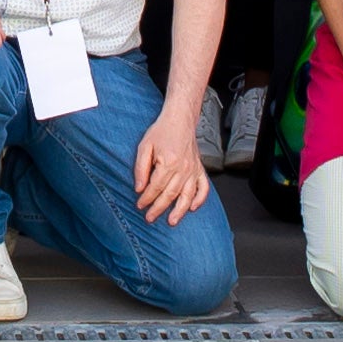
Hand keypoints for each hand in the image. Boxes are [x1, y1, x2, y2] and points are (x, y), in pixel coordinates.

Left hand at [132, 101, 212, 222]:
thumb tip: (139, 188)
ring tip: (172, 221)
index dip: (146, 198)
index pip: (155, 187)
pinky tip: (193, 208)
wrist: (179, 120)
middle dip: (158, 208)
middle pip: (170, 194)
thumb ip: (140, 168)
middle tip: (149, 218)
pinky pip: (204, 187)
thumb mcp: (144, 146)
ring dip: (180, 211)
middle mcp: (183, 169)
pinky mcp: (200, 169)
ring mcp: (193, 170)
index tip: (139, 205)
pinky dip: (200, 199)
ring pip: (187, 195)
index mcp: (168, 162)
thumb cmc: (161, 132)